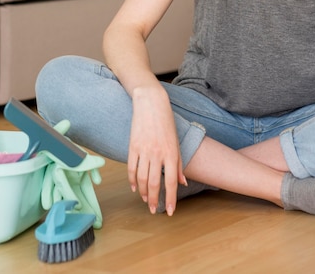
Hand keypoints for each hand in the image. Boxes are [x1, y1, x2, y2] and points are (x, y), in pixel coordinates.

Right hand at [128, 85, 185, 215]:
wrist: (151, 104)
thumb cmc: (166, 122)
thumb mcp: (176, 142)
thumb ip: (179, 164)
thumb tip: (183, 182)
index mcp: (171, 153)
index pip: (171, 181)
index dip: (171, 198)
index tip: (170, 211)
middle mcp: (158, 153)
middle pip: (154, 183)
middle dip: (154, 200)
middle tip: (153, 210)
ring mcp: (144, 150)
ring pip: (141, 179)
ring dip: (143, 192)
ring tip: (145, 200)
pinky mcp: (133, 147)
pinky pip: (131, 168)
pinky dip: (132, 181)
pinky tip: (134, 188)